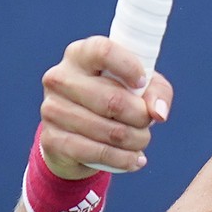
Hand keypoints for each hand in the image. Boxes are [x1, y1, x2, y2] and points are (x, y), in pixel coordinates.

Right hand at [38, 36, 173, 177]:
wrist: (76, 137)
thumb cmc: (113, 100)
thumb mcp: (139, 88)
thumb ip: (156, 91)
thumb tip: (159, 113)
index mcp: (80, 55)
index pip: (103, 51)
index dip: (129, 67)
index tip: (142, 83)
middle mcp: (60, 78)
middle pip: (114, 100)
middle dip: (141, 118)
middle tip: (147, 124)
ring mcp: (52, 109)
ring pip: (110, 131)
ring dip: (136, 141)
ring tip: (141, 141)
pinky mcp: (52, 139)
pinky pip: (97, 152)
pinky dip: (124, 160)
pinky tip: (135, 160)